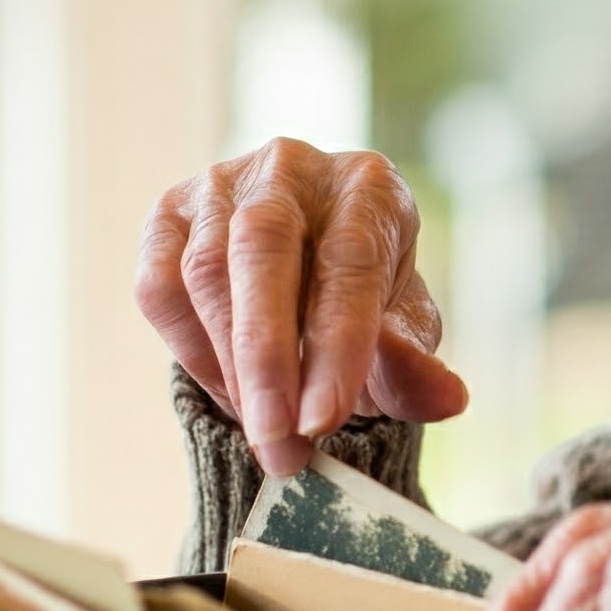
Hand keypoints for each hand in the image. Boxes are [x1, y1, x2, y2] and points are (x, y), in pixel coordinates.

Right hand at [135, 138, 467, 475]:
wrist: (306, 268)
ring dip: (229, 367)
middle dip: (267, 357)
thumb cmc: (363, 297)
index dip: (336, 345)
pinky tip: (229, 392)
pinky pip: (160, 287)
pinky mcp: (169, 215)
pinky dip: (190, 350)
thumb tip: (449, 400)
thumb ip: (415, 366)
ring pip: (205, 271)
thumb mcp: (403, 330)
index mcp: (367, 186)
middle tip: (277, 441)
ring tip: (263, 434)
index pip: (350, 260)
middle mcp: (291, 169)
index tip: (324, 420)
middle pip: (263, 250)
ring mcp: (221, 185)